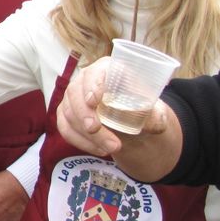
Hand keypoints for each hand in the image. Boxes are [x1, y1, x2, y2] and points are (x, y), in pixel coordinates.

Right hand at [55, 57, 169, 156]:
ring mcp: (72, 97)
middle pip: (75, 93)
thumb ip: (155, 117)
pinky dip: (80, 141)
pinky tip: (99, 150)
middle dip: (84, 114)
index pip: (94, 72)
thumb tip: (150, 123)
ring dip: (87, 134)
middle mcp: (85, 80)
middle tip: (95, 130)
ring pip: (69, 113)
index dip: (92, 84)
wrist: (134, 124)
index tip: (94, 101)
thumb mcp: (155, 112)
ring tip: (111, 148)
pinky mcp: (66, 114)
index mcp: (107, 70)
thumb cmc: (143, 111)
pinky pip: (64, 127)